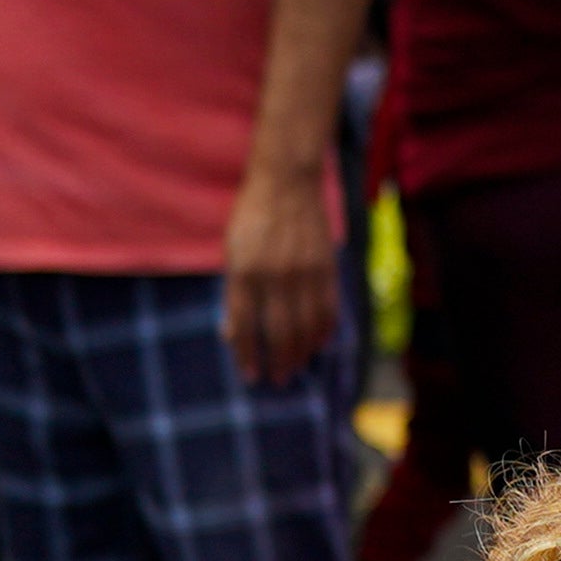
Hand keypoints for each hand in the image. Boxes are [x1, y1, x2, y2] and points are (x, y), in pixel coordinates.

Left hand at [223, 163, 344, 387]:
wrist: (287, 181)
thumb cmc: (253, 216)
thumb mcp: (233, 250)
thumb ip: (234, 292)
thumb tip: (233, 333)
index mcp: (245, 272)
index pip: (245, 326)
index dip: (247, 354)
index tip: (250, 374)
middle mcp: (275, 276)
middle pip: (280, 334)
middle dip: (278, 362)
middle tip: (278, 379)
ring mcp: (304, 273)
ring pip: (307, 328)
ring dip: (302, 353)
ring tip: (296, 367)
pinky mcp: (326, 269)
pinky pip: (328, 311)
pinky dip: (323, 332)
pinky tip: (317, 344)